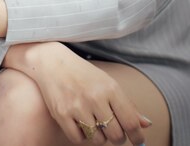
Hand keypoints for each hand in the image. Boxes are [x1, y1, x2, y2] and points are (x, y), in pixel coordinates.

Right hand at [5, 42, 149, 144]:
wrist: (52, 61)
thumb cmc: (83, 73)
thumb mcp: (107, 83)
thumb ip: (127, 105)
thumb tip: (146, 125)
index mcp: (110, 88)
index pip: (131, 123)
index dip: (137, 136)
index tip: (137, 140)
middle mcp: (95, 98)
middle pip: (116, 135)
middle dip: (117, 137)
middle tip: (112, 130)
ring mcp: (77, 106)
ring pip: (98, 139)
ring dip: (99, 136)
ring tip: (93, 122)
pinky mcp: (62, 114)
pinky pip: (79, 139)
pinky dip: (82, 136)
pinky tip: (80, 124)